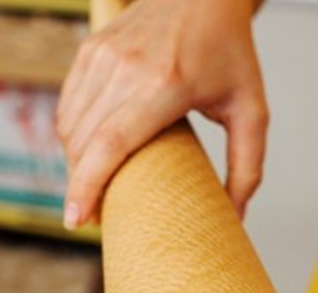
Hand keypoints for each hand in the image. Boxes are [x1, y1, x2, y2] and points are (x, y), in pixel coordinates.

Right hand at [57, 0, 266, 228]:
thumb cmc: (227, 47)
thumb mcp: (250, 108)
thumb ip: (248, 166)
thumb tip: (235, 215)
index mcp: (164, 84)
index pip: (108, 144)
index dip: (86, 187)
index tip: (76, 219)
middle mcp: (125, 69)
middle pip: (82, 144)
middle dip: (80, 186)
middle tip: (93, 214)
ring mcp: (101, 57)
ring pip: (69, 128)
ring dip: (75, 164)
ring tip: (91, 185)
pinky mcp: (88, 51)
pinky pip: (67, 107)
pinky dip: (72, 136)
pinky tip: (87, 152)